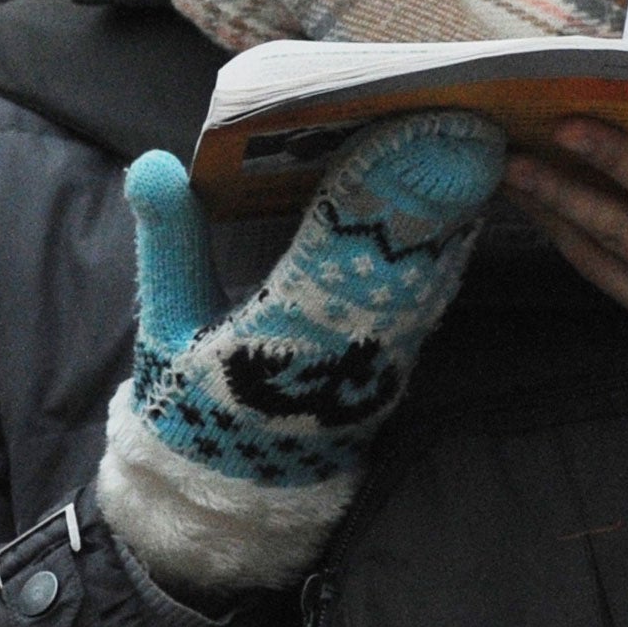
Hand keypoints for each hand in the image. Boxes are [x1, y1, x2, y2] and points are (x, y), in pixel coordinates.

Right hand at [96, 112, 504, 594]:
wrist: (230, 502)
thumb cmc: (190, 404)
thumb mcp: (163, 324)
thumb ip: (168, 239)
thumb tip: (153, 161)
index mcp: (279, 338)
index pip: (339, 251)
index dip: (378, 190)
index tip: (407, 132)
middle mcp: (343, 353)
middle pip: (403, 260)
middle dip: (435, 191)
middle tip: (464, 124)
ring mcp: (380, 365)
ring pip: (430, 279)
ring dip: (454, 213)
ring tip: (474, 145)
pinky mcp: (399, 369)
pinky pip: (434, 300)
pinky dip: (452, 248)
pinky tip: (469, 199)